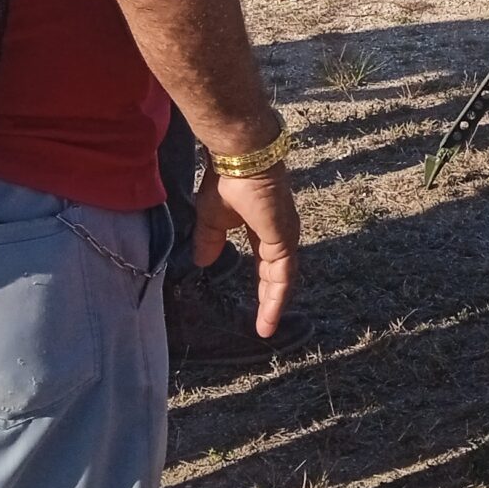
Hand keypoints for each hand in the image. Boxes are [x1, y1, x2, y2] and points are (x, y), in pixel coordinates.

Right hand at [193, 165, 300, 336]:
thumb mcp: (211, 218)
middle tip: (264, 324)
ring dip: (274, 304)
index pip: (267, 261)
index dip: (261, 283)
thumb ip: (210, 240)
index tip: (255, 304)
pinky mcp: (284, 239)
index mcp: (264, 226)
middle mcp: (280, 232)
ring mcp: (285, 236)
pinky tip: (268, 316)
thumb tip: (203, 262)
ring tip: (265, 328)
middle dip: (271, 299)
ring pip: (283, 279)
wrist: (239, 159)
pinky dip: (276, 298)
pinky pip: (283, 276)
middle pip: (278, 273)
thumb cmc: (226, 180)